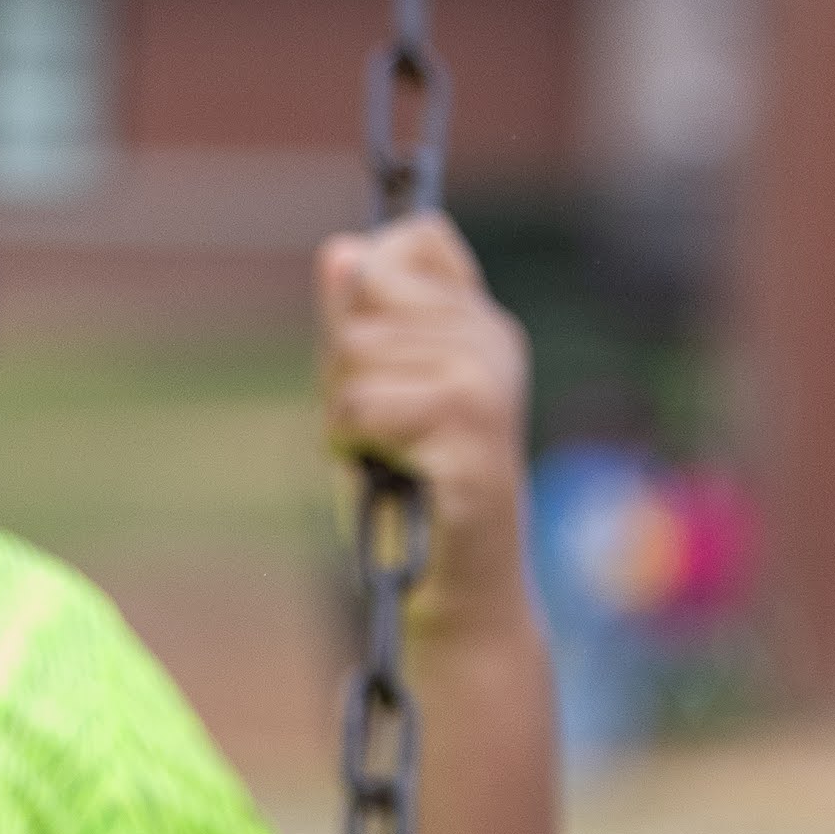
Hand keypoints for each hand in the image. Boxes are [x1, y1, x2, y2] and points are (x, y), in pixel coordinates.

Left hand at [316, 215, 533, 639]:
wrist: (452, 593)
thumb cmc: (405, 497)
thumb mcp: (368, 397)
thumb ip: (355, 327)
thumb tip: (342, 249)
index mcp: (477, 321)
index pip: (410, 241)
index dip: (367, 297)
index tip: (384, 369)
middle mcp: (492, 340)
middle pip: (366, 293)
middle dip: (344, 369)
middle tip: (380, 431)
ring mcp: (488, 383)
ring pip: (354, 355)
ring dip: (346, 417)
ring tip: (387, 457)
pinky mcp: (472, 435)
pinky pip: (360, 410)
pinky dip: (351, 449)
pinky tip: (389, 476)